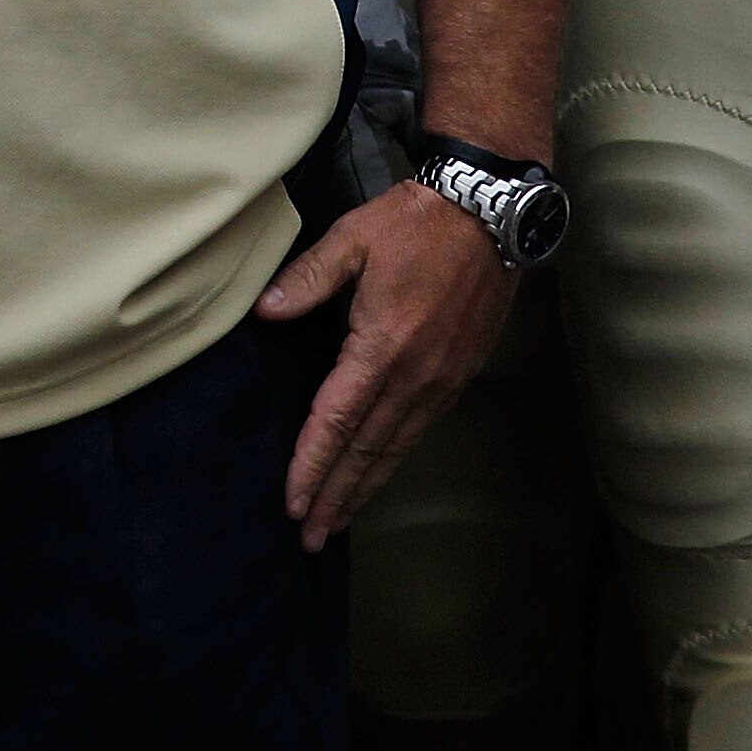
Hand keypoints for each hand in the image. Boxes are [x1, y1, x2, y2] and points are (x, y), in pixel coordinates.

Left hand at [255, 182, 513, 551]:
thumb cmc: (414, 222)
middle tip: (310, 537)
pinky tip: (381, 471)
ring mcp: (442, 380)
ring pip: (396, 448)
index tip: (291, 502)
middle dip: (336, 495)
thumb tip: (263, 310)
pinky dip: (396, 459)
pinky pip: (421, 430)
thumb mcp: (353, 238)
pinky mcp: (461, 375)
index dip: (311, 464)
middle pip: (366, 449)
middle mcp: (414, 375)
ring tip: (340, 520)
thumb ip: (307, 278)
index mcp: (381, 346)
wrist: (488, 213)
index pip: (336, 420)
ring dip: (366, 487)